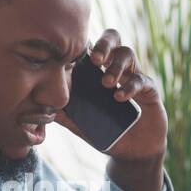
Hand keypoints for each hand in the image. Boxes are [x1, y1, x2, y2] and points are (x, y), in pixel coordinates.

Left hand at [55, 28, 166, 190]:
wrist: (133, 152)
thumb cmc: (107, 133)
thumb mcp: (81, 125)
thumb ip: (64, 115)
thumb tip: (41, 107)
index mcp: (98, 71)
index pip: (91, 47)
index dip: (82, 45)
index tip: (71, 54)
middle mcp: (117, 68)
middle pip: (113, 38)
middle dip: (103, 44)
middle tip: (95, 59)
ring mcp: (134, 76)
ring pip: (127, 54)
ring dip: (115, 65)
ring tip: (106, 83)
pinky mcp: (149, 90)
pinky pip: (141, 79)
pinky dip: (129, 86)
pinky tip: (119, 96)